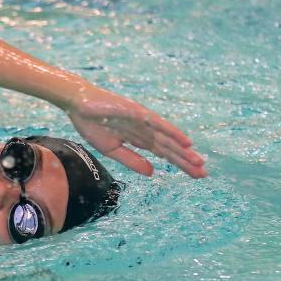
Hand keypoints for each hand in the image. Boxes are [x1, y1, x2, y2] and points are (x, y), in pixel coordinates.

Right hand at [64, 85, 206, 178]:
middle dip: (185, 161)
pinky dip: (173, 132)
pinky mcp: (138, 113)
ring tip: (199, 162)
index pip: (164, 153)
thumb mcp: (112, 150)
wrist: (77, 105)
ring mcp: (143, 121)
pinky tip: (186, 141)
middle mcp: (145, 130)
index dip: (179, 163)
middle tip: (204, 174)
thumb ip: (132, 161)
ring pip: (168, 138)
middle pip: (169, 148)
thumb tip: (153, 172)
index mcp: (139, 138)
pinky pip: (158, 124)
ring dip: (183, 150)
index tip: (195, 175)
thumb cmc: (92, 124)